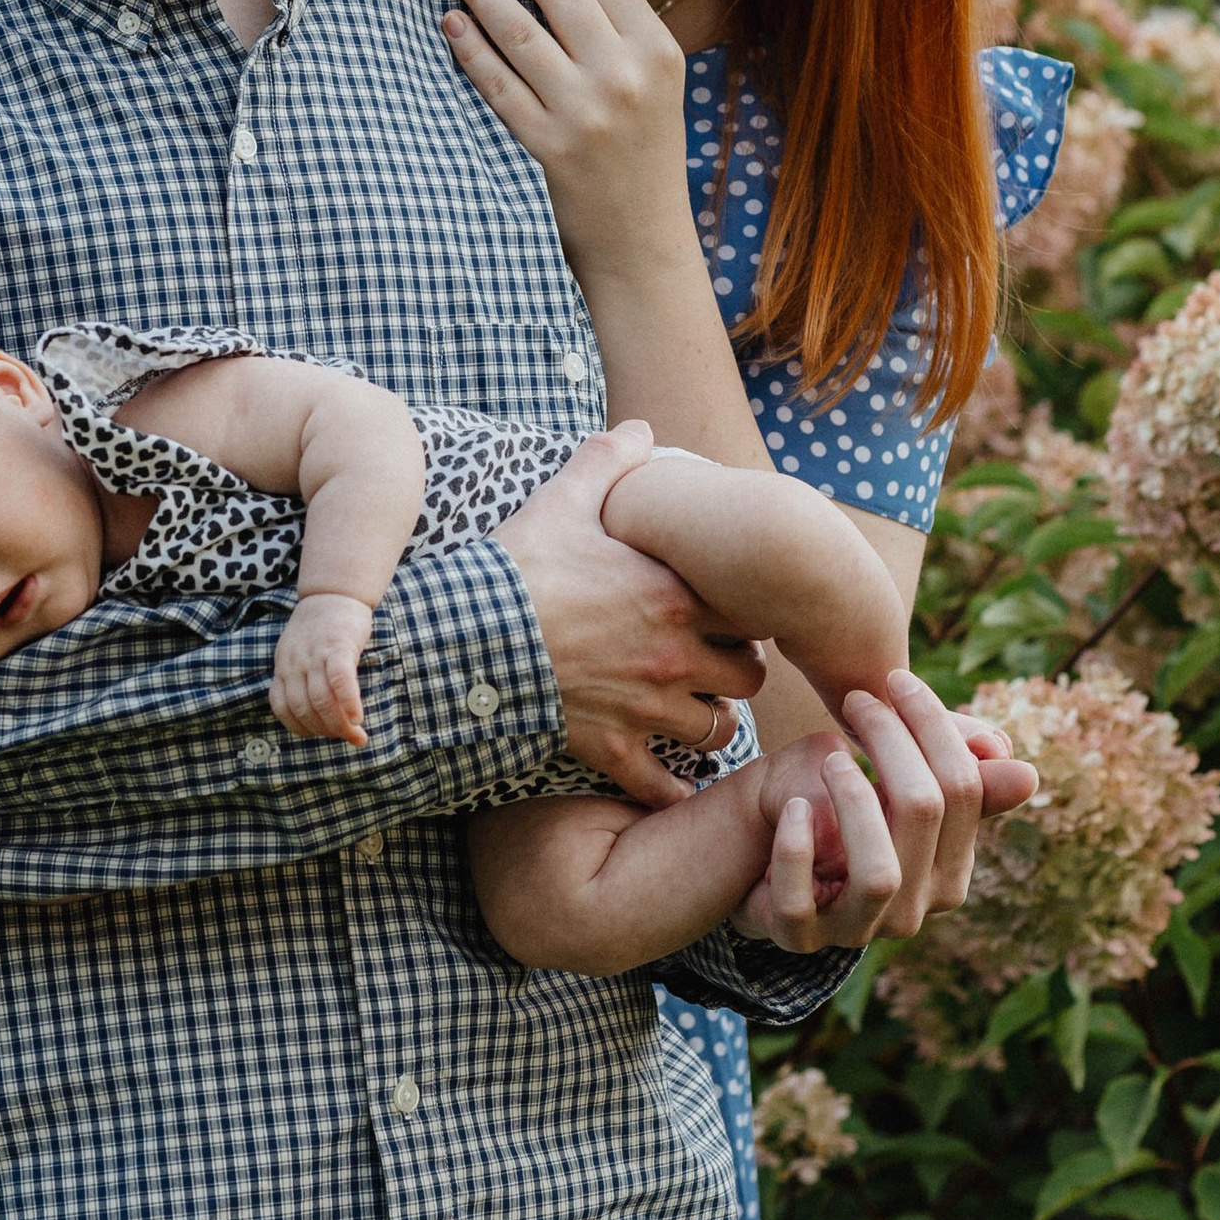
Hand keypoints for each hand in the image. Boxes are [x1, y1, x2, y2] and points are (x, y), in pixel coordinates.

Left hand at [272, 594, 373, 745]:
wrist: (335, 592)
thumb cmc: (322, 628)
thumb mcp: (300, 653)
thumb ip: (302, 679)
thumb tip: (316, 714)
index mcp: (283, 666)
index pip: (282, 707)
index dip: (301, 728)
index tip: (321, 735)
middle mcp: (294, 662)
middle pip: (303, 708)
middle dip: (325, 731)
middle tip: (346, 738)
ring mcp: (315, 654)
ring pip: (320, 700)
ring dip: (338, 724)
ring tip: (355, 734)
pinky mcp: (338, 646)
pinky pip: (340, 681)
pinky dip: (348, 703)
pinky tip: (359, 717)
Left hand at [439, 0, 691, 280]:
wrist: (642, 240)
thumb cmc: (642, 154)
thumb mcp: (655, 85)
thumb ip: (619, 34)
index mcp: (659, 52)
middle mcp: (624, 76)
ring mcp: (582, 112)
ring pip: (519, 32)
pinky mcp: (545, 145)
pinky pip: (496, 84)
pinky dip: (469, 48)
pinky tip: (450, 24)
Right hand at [493, 424, 766, 810]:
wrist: (468, 635)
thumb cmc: (519, 568)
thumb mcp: (564, 501)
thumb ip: (609, 462)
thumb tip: (640, 430)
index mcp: (674, 596)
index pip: (751, 613)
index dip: (745, 615)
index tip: (726, 613)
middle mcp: (674, 656)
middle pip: (748, 677)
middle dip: (737, 672)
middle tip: (716, 666)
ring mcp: (646, 706)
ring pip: (717, 732)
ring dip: (711, 725)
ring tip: (693, 714)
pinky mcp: (612, 748)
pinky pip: (663, 786)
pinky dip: (671, 789)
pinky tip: (670, 783)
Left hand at [734, 674, 1002, 951]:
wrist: (767, 865)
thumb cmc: (843, 821)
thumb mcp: (897, 793)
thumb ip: (957, 780)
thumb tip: (1029, 774)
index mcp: (950, 872)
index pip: (964, 790)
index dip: (934, 726)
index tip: (896, 681)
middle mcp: (914, 909)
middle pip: (924, 812)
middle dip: (892, 742)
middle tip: (858, 701)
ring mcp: (857, 930)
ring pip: (879, 874)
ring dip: (855, 802)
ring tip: (833, 757)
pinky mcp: (798, 938)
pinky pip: (801, 903)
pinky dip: (798, 850)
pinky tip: (795, 807)